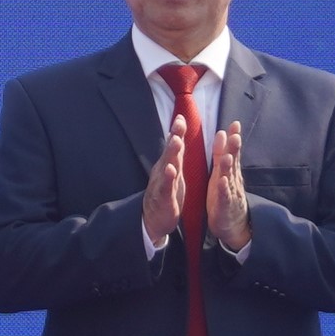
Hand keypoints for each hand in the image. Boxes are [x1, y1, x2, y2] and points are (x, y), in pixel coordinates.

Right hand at [139, 116, 188, 248]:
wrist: (152, 219)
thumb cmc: (165, 194)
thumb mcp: (172, 171)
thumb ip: (175, 153)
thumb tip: (176, 134)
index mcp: (168, 165)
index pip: (173, 146)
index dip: (177, 131)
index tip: (181, 116)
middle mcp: (163, 172)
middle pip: (169, 152)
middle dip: (174, 137)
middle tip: (178, 123)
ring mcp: (162, 185)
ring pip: (167, 167)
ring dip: (171, 154)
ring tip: (176, 141)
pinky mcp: (164, 199)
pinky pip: (166, 188)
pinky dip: (168, 179)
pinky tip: (171, 170)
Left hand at [206, 119, 251, 254]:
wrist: (232, 225)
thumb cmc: (225, 195)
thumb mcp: (222, 172)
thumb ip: (221, 153)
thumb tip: (223, 132)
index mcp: (229, 171)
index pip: (233, 151)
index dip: (234, 138)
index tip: (235, 124)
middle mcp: (232, 180)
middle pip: (234, 162)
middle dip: (235, 149)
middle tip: (235, 135)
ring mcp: (230, 193)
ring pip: (229, 178)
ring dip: (229, 167)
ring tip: (228, 156)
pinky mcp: (224, 207)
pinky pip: (224, 197)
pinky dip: (224, 190)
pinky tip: (222, 182)